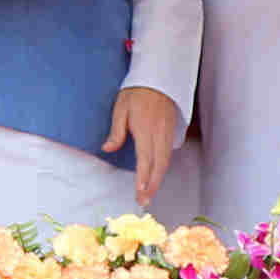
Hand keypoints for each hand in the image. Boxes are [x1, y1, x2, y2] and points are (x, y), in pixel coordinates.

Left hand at [103, 86, 183, 208]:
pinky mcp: (172, 131)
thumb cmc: (136, 92)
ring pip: (166, 161)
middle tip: (144, 201)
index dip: (144, 176)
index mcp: (145, 128)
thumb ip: (116, 131)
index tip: (140, 191)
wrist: (159, 77)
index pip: (145, 157)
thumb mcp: (121, 108)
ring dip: (158, 178)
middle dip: (153, 185)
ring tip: (149, 193)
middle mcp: (159, 133)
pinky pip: (168, 154)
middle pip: (159, 164)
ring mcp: (168, 133)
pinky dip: (163, 168)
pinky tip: (156, 175)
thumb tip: (107, 149)